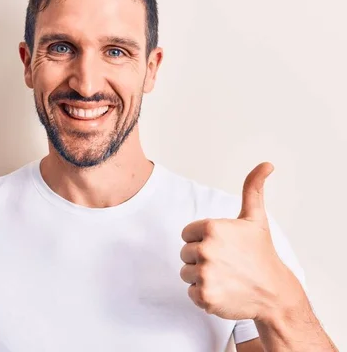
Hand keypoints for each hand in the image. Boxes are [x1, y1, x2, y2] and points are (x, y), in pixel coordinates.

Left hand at [179, 162, 300, 320]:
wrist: (274, 293)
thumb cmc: (261, 254)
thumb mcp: (256, 218)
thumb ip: (252, 189)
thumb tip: (266, 164)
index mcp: (212, 228)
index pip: (187, 234)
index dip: (202, 240)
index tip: (223, 247)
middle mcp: (206, 249)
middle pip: (185, 253)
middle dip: (202, 258)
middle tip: (226, 264)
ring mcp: (205, 274)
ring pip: (186, 273)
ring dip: (201, 277)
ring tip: (225, 277)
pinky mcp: (205, 296)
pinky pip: (190, 292)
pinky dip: (203, 295)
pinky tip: (223, 291)